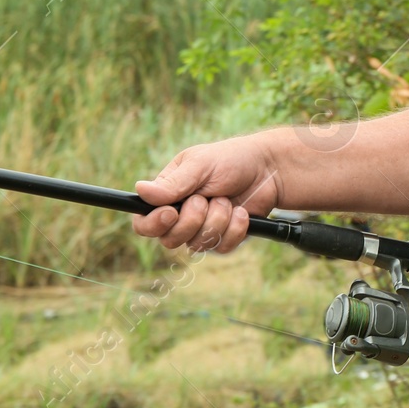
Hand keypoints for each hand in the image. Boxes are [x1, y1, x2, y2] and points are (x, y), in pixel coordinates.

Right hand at [131, 134, 279, 253]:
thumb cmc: (231, 159)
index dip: (153, 224)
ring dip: (217, 220)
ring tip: (227, 199)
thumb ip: (173, 183)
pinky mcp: (223, 238)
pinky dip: (235, 229)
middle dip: (193, 220)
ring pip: (197, 245)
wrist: (269, 170)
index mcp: (167, 195)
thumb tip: (140, 189)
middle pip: (169, 239)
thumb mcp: (201, 165)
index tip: (170, 214)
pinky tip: (242, 212)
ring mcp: (202, 229)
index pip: (144, 222)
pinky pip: (221, 248)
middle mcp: (181, 216)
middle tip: (207, 198)